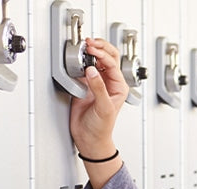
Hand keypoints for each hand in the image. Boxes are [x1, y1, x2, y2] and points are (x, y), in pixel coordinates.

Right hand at [69, 38, 128, 158]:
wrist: (89, 137)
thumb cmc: (102, 127)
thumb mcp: (104, 107)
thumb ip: (98, 88)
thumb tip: (93, 71)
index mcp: (119, 87)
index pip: (112, 64)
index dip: (102, 54)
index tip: (91, 49)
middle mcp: (110, 83)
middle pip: (109, 58)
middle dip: (101, 48)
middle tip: (89, 42)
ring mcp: (97, 83)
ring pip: (97, 61)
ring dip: (92, 53)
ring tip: (84, 47)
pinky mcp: (85, 85)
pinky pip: (84, 69)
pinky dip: (81, 62)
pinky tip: (77, 59)